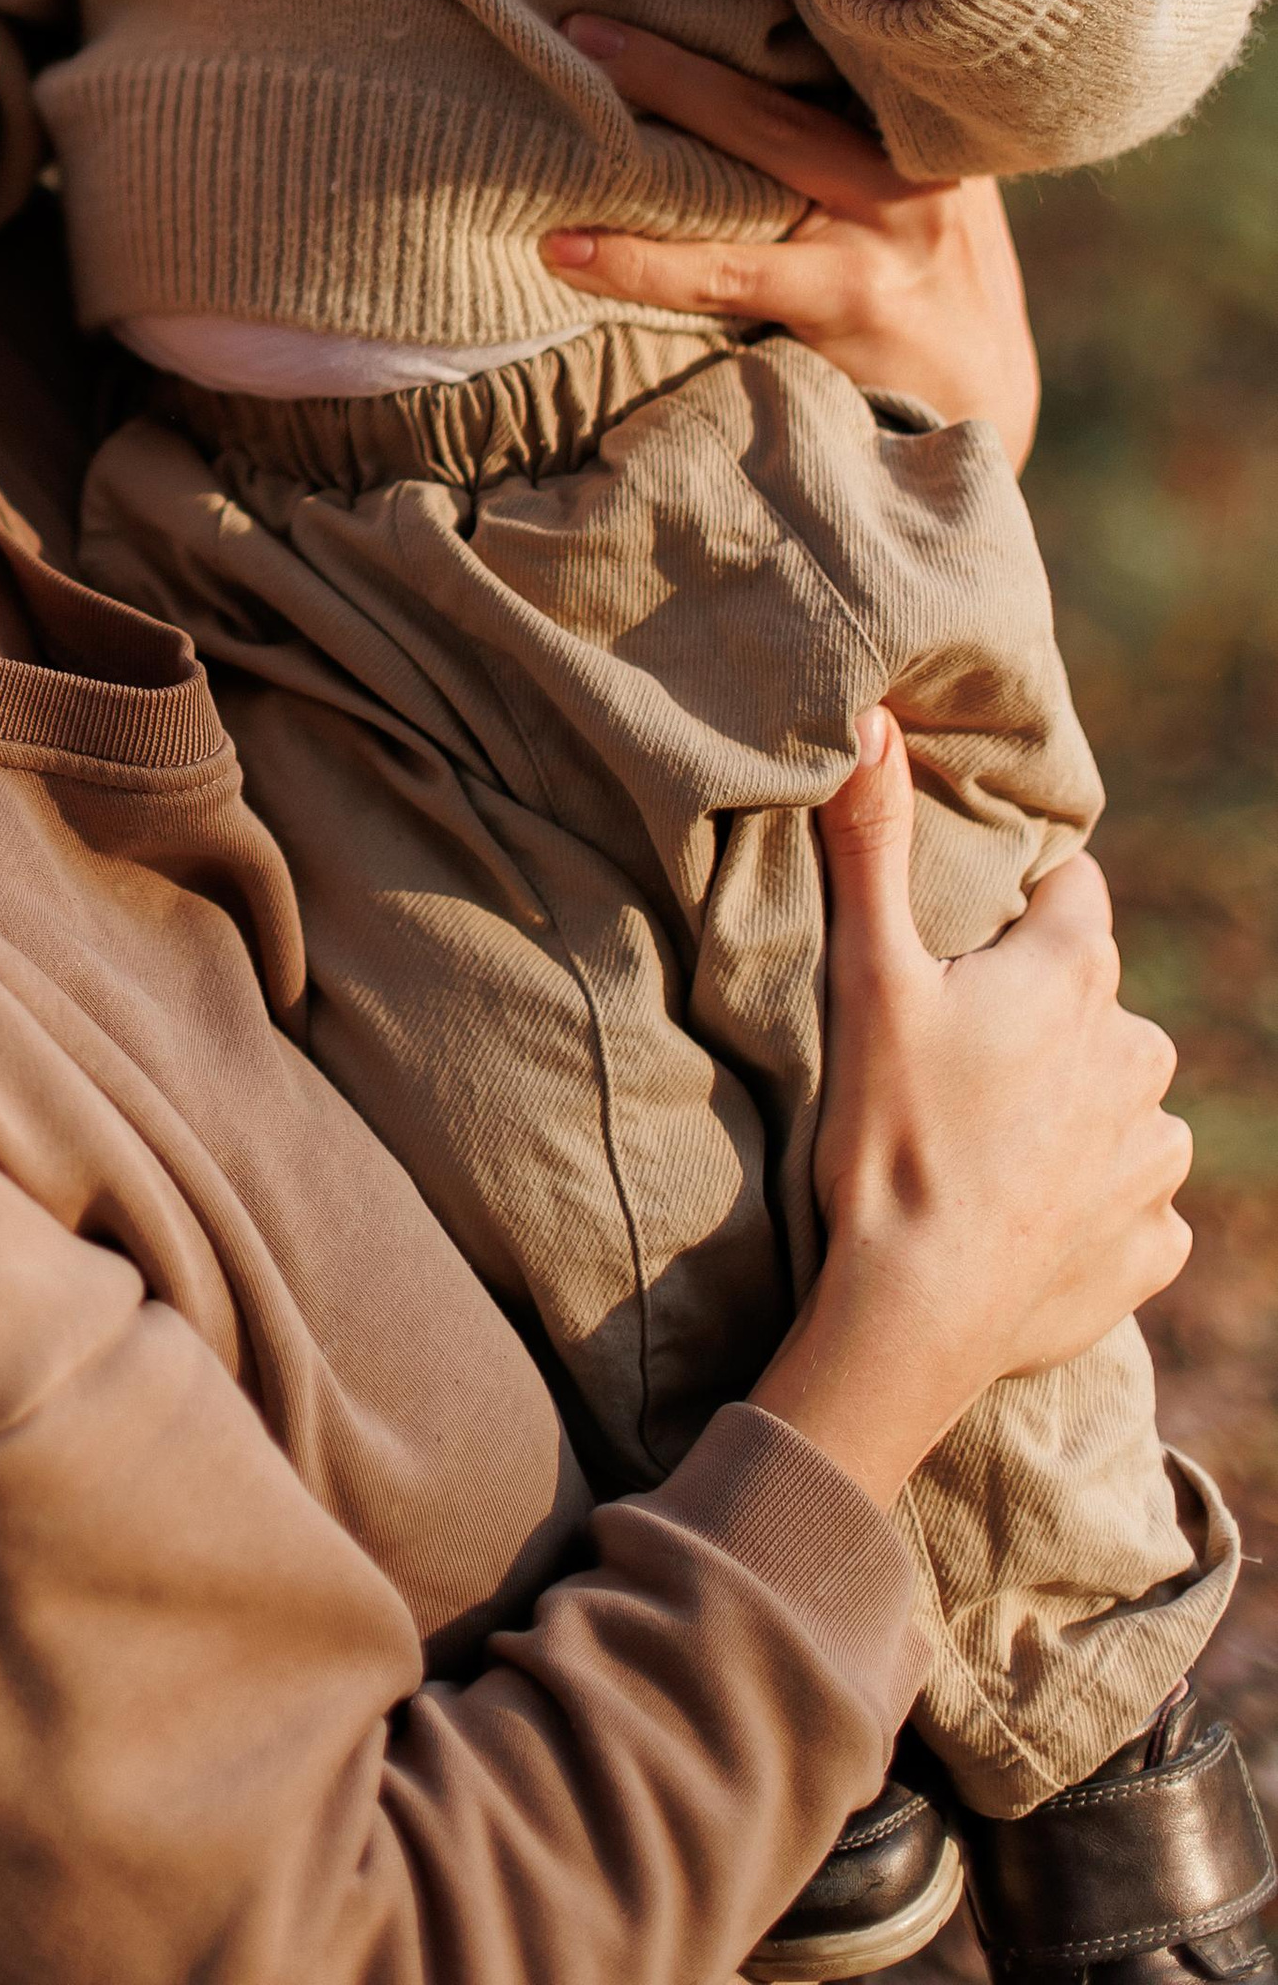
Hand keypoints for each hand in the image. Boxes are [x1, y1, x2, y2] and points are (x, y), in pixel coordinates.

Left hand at [541, 9, 1038, 465]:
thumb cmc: (915, 285)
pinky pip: (726, 270)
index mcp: (903, 117)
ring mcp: (879, 222)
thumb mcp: (901, 187)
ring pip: (757, 141)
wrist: (984, 409)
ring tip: (575, 49)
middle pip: (793, 50)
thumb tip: (730, 54)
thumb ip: (837, 125)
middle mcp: (902, 153)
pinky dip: (638, 258)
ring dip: (665, 86)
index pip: (833, 11)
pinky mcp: (848, 297)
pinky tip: (563, 245)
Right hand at [754, 716, 1191, 1510]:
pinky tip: (1019, 1214)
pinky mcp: (1157, 1244)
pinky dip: (1087, 1201)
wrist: (915, 1309)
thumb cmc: (887, 1131)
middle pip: (1095, 1003)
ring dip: (1071, 1112)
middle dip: (1042, 1018)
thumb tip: (873, 718)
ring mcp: (1157, 1157)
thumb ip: (875, 842)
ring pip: (1122, 1103)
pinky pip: (1131, 1201)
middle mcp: (1142, 1056)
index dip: (1017, 911)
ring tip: (984, 1144)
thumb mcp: (868, 976)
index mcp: (1077, 976)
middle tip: (954, 1059)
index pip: (1073, 894)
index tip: (964, 949)